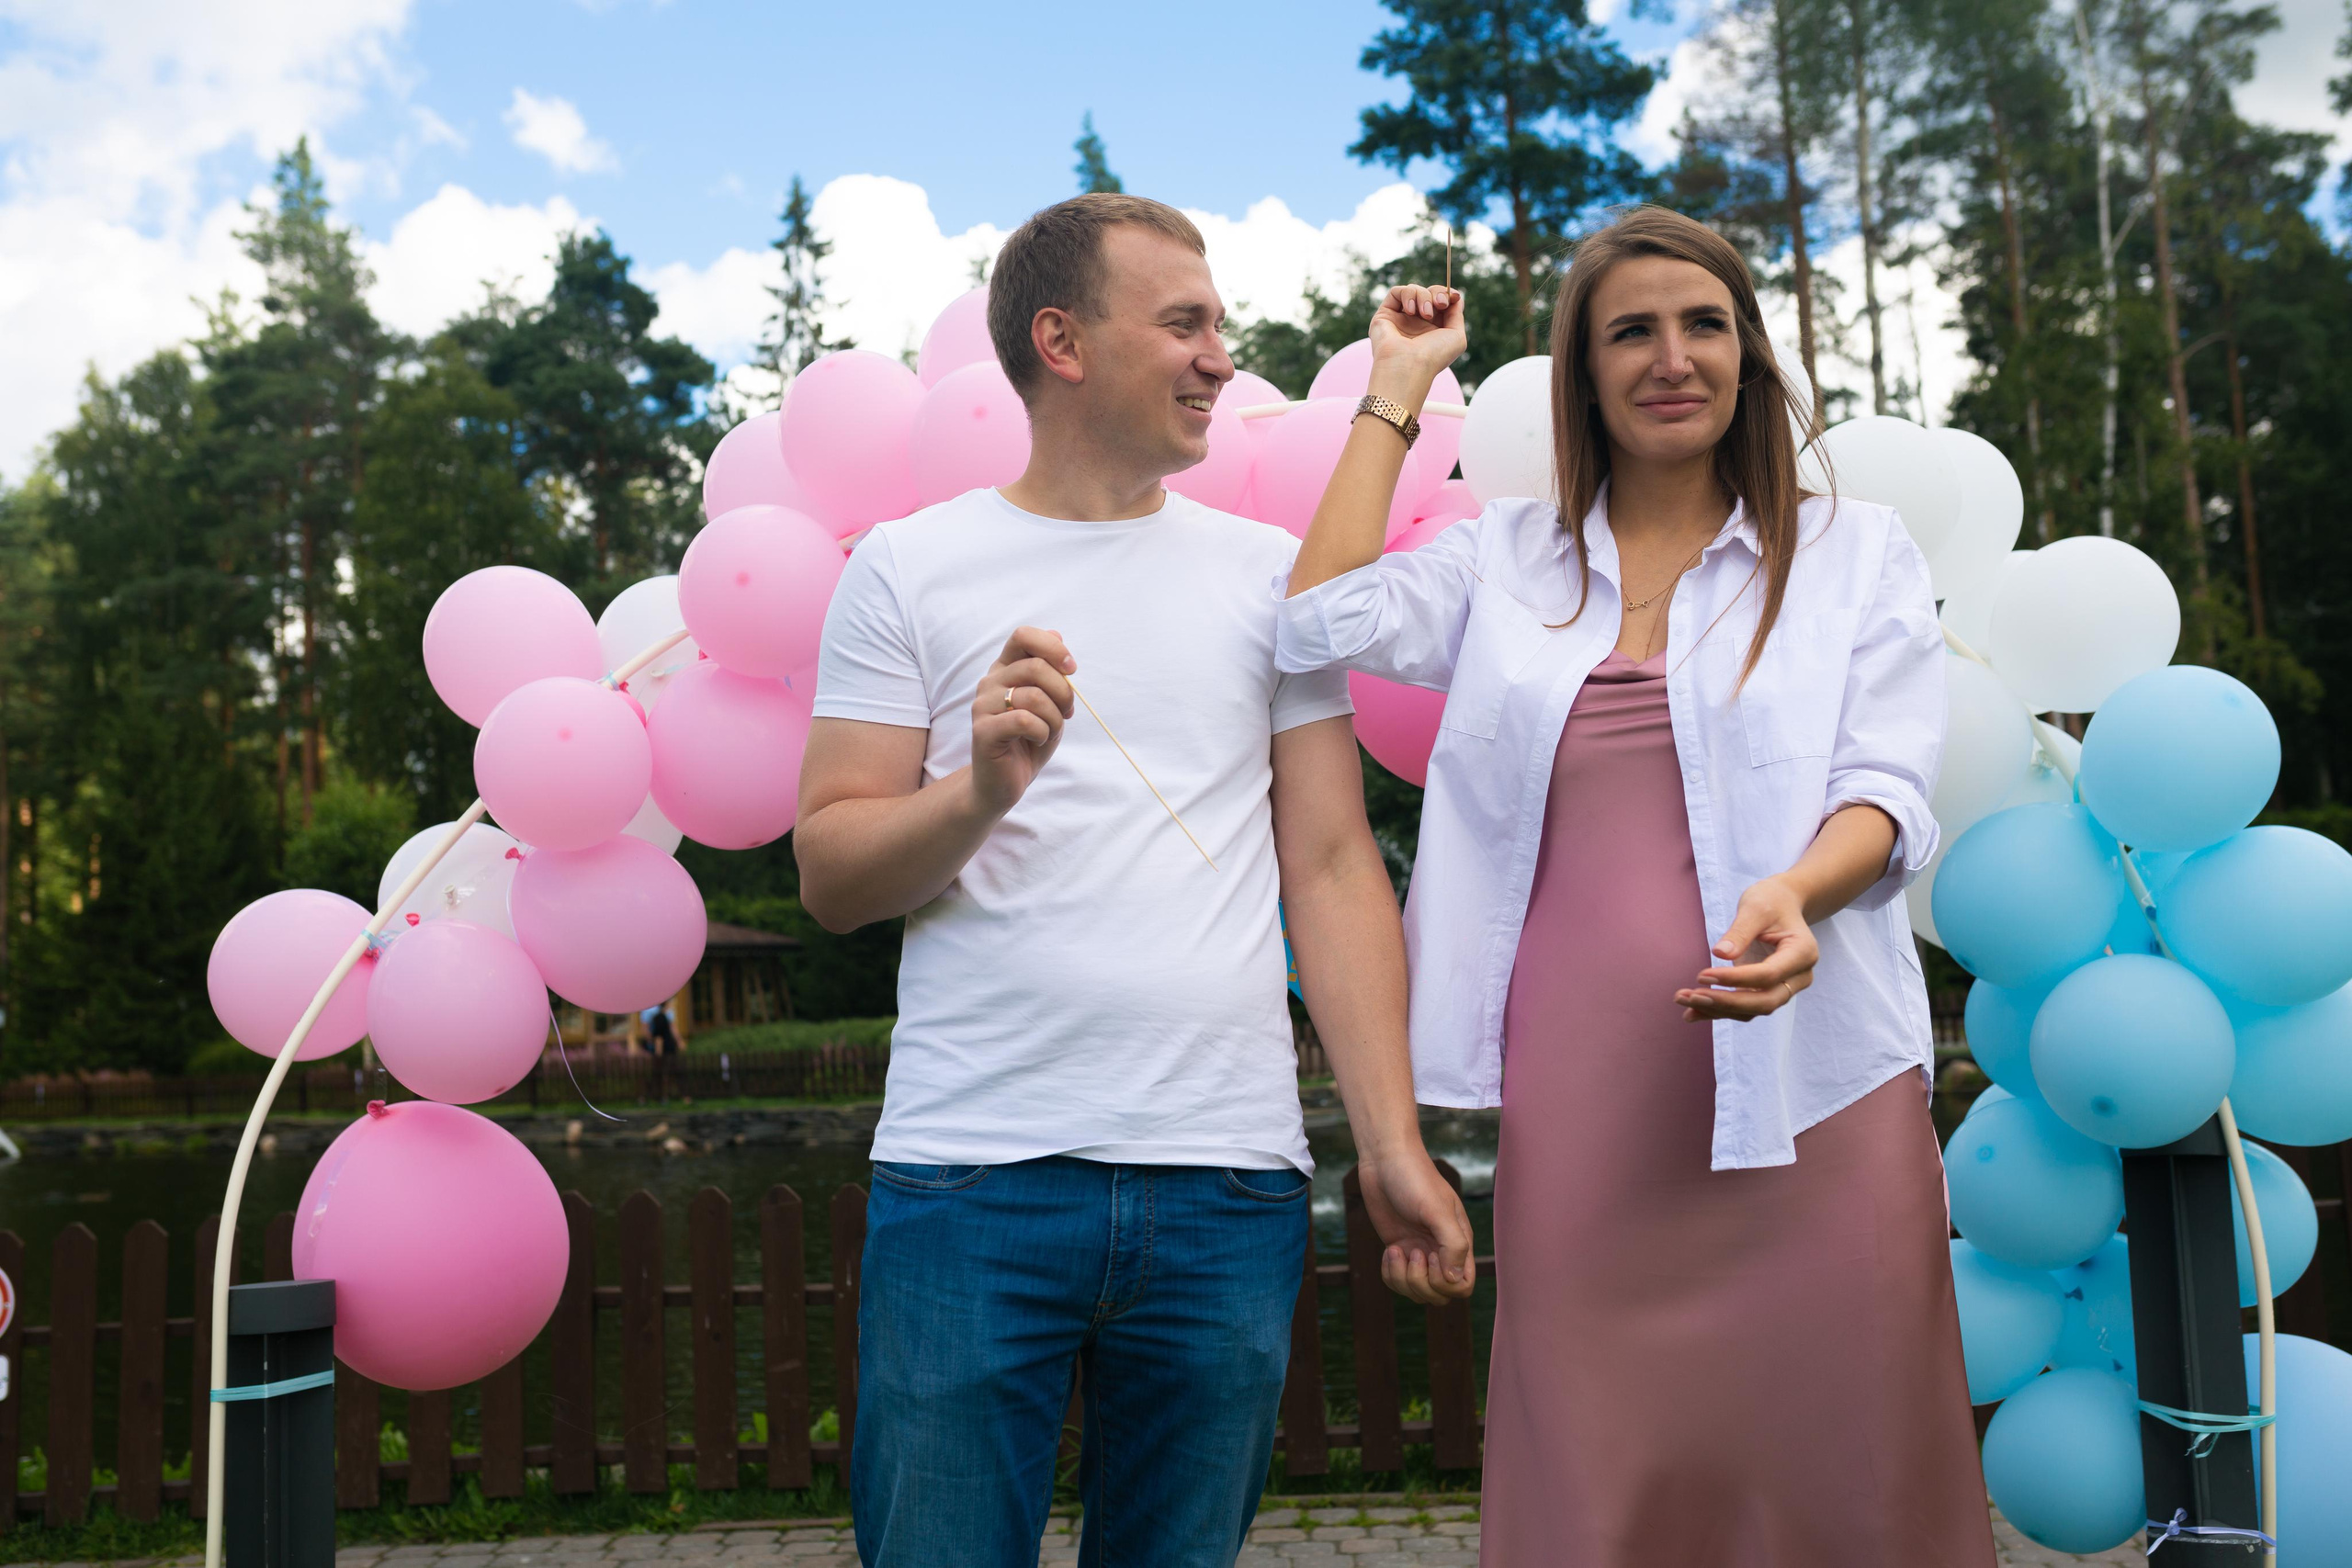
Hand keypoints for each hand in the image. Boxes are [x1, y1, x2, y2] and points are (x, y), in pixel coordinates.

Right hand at [969, 627, 1075, 816]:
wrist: (1004, 782)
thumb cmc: (1028, 740)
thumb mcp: (1049, 703)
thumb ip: (1051, 671)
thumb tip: (1057, 633)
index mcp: (1005, 669)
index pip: (1023, 636)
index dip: (1053, 648)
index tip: (1071, 669)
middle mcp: (990, 681)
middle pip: (1036, 667)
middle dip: (1063, 692)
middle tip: (1067, 713)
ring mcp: (982, 705)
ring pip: (1034, 696)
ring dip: (1054, 718)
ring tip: (1049, 731)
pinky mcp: (983, 730)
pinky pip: (1025, 721)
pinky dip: (1043, 733)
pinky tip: (1038, 740)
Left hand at [1359, 1148, 1476, 1304]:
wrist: (1384, 1160)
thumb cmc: (1415, 1179)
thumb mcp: (1437, 1210)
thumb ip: (1452, 1245)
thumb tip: (1452, 1278)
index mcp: (1459, 1242)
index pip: (1463, 1285)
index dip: (1446, 1283)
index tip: (1431, 1254)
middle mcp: (1441, 1251)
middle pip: (1439, 1295)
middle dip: (1421, 1282)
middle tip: (1413, 1251)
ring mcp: (1418, 1251)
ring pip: (1417, 1292)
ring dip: (1403, 1279)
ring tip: (1397, 1249)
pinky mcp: (1398, 1248)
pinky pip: (1397, 1280)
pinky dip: (1390, 1273)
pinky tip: (1390, 1250)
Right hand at [1366, 284, 1466, 401]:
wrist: (1410, 366)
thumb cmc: (1434, 356)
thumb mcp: (1457, 336)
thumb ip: (1457, 314)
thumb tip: (1454, 297)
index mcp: (1433, 329)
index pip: (1441, 302)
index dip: (1448, 295)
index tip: (1454, 297)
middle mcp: (1416, 323)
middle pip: (1429, 292)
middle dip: (1438, 293)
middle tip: (1440, 304)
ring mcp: (1400, 319)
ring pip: (1414, 290)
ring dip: (1423, 297)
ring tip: (1425, 314)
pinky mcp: (1385, 314)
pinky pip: (1397, 291)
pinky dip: (1407, 295)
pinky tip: (1410, 311)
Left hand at [1678, 875, 1818, 1021]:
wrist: (1783, 904)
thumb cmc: (1771, 901)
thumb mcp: (1756, 908)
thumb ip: (1740, 931)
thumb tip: (1720, 954)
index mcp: (1802, 953)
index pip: (1767, 975)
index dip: (1734, 979)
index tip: (1702, 976)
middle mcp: (1799, 976)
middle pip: (1764, 1001)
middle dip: (1726, 1003)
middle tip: (1691, 996)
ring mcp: (1785, 987)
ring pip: (1753, 1009)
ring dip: (1717, 1009)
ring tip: (1683, 1000)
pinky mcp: (1768, 991)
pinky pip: (1745, 1007)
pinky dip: (1718, 1010)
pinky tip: (1691, 1012)